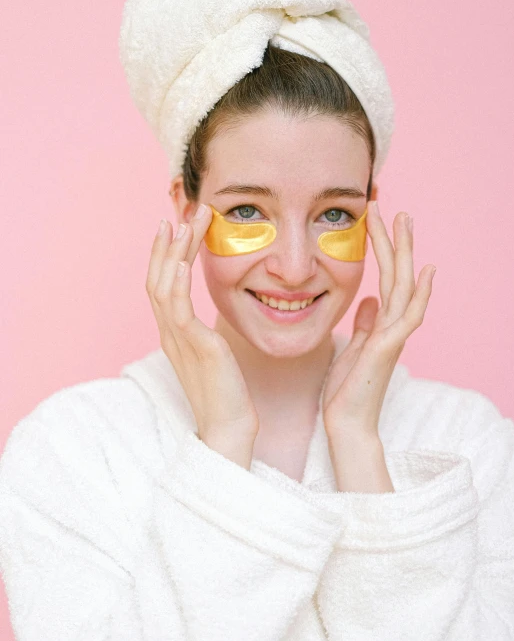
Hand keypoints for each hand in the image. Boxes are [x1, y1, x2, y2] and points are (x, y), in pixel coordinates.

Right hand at [145, 205, 258, 468]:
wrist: (228, 429)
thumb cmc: (227, 395)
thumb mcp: (215, 356)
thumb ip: (208, 336)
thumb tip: (214, 324)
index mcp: (175, 333)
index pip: (164, 284)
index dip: (168, 254)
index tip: (179, 226)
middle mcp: (170, 332)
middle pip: (159, 277)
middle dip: (170, 243)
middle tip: (182, 211)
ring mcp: (178, 339)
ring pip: (165, 285)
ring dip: (174, 251)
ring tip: (186, 222)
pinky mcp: (194, 346)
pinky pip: (178, 308)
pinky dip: (178, 281)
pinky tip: (184, 261)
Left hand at [323, 203, 435, 441]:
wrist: (346, 423)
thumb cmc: (347, 390)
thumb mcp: (351, 348)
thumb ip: (363, 325)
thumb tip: (369, 301)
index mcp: (380, 323)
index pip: (384, 278)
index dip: (381, 249)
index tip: (374, 221)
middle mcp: (391, 325)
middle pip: (397, 274)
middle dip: (395, 240)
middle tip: (394, 208)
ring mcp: (393, 335)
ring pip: (403, 286)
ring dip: (405, 253)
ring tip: (406, 221)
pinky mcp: (389, 347)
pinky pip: (408, 315)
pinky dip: (418, 293)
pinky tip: (425, 271)